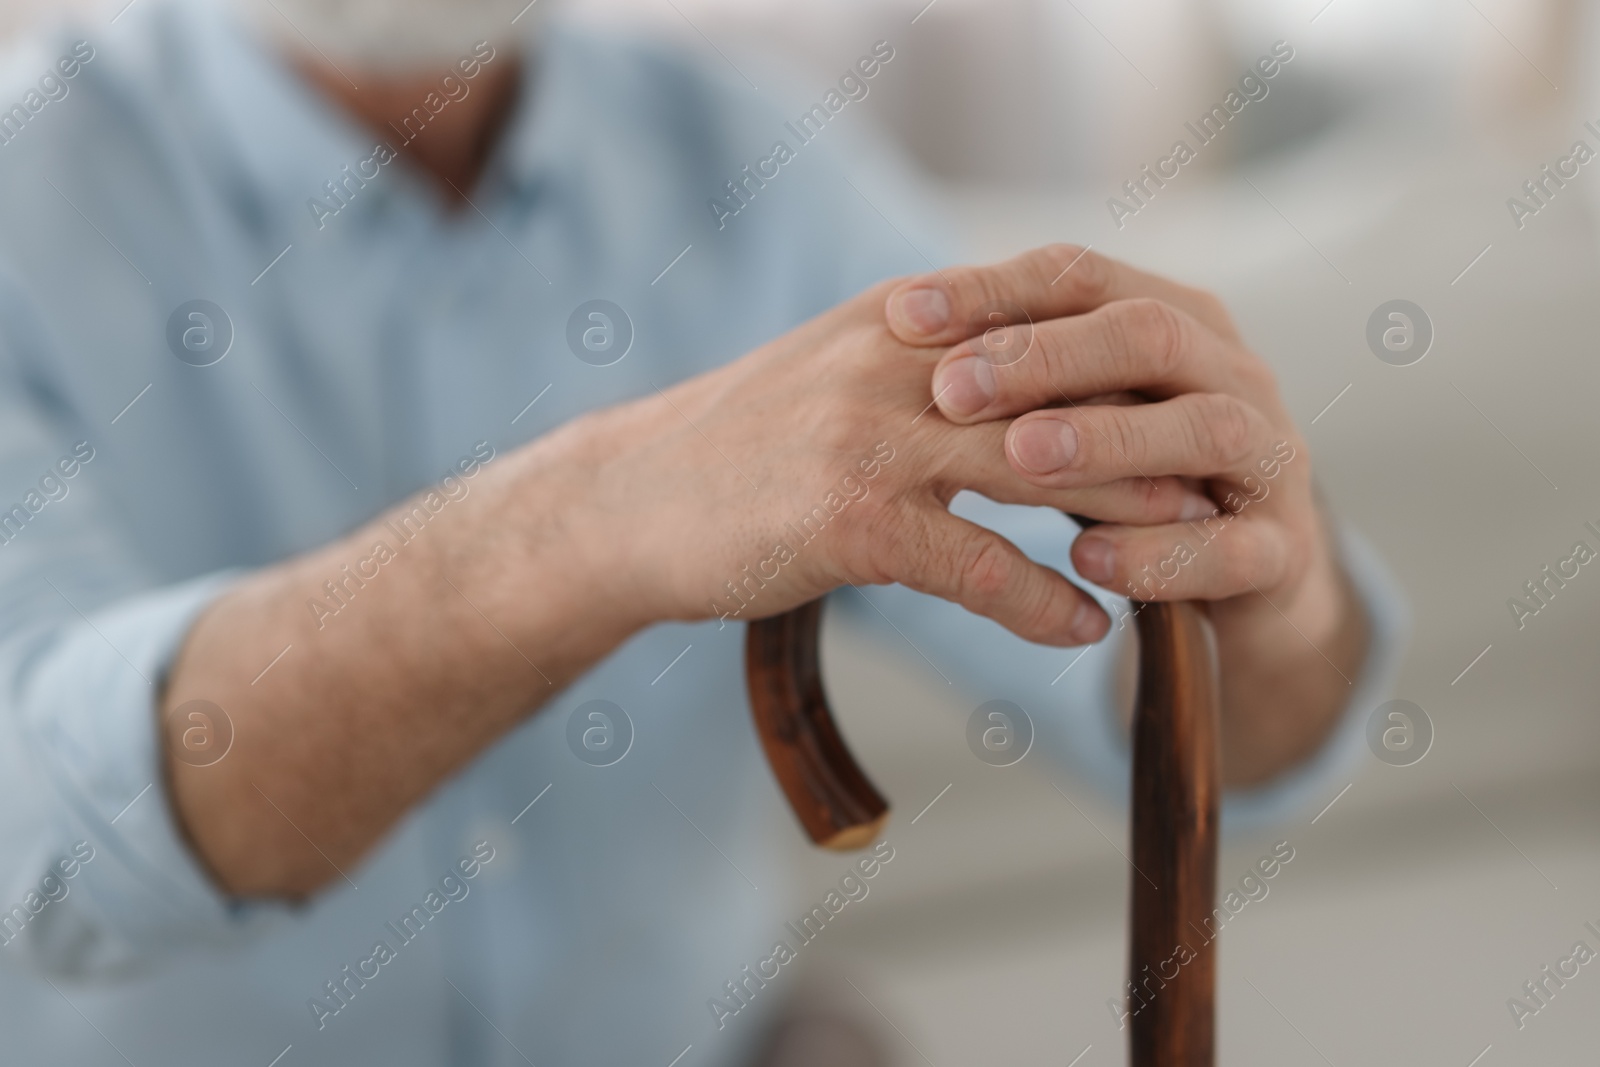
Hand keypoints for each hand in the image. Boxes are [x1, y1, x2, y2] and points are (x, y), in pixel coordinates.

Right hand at [534, 274, 1216, 648]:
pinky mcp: (849, 520)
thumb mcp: (833, 376)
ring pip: (1035, 464)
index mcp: (899, 322)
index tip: (1189, 402)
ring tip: (1189, 548)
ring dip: (1123, 509)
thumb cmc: (739, 451)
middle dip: (1147, 429)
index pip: (1040, 325)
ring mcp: (869, 438)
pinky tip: (1086, 628)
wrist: (629, 503)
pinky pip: (977, 562)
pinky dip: (1041, 599)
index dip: (1123, 364)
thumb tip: (1005, 377)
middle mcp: (892, 363)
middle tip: (1221, 470)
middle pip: (1057, 386)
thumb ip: (920, 363)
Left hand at [878, 245, 1366, 783]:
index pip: (1081, 277)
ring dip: (1107, 439)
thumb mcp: (1075, 407)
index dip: (992, 290)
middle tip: (952, 389)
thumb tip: (892, 318)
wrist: (1247, 577)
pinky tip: (1086, 559)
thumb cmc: (1134, 472)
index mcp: (1174, 317)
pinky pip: (1229, 548)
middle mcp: (1232, 371)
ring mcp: (1270, 457)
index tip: (900, 314)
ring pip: (1201, 427)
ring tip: (1020, 457)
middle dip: (1045, 356)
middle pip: (1145, 333)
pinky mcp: (1281, 551)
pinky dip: (1158, 552)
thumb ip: (1015, 367)